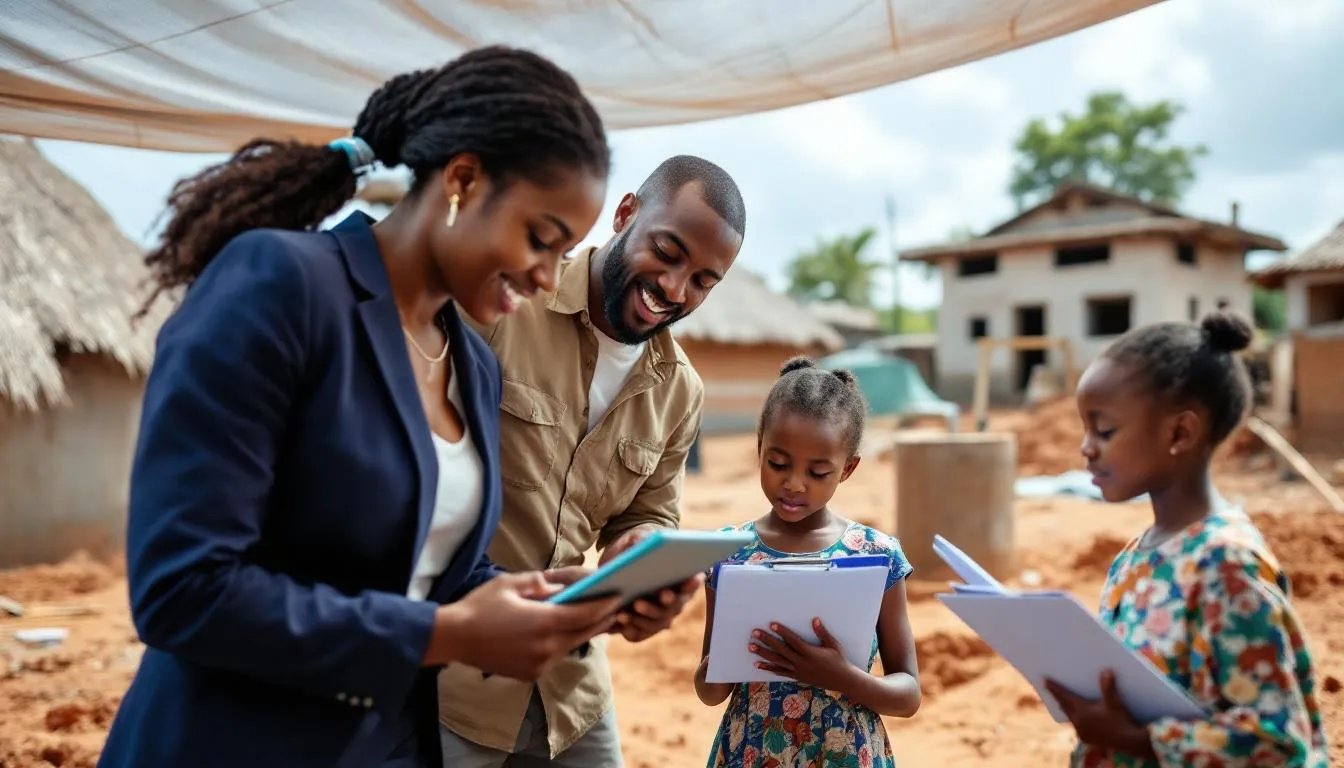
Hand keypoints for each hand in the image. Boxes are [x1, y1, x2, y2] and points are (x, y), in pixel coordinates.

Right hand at [426, 572, 620, 680]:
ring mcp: (538, 664)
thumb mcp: (510, 584)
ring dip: (582, 633)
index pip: (585, 615)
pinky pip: (554, 657)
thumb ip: (540, 583)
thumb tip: (562, 587)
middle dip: (601, 620)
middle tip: (616, 608)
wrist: (454, 638)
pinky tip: (565, 633)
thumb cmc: (481, 606)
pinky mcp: (530, 674)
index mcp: (543, 622)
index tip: (617, 596)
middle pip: (583, 633)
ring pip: (570, 646)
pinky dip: (562, 644)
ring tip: (595, 619)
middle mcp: (546, 647)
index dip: (604, 606)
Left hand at [600, 526, 700, 642]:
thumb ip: (642, 538)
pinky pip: (639, 634)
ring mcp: (659, 615)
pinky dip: (630, 630)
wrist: (619, 561)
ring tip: (625, 612)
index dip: (692, 583)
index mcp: (680, 576)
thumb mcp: (636, 537)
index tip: (690, 579)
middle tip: (650, 598)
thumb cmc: (634, 546)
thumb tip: (644, 542)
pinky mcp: (641, 626)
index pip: (693, 581)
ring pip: (657, 624)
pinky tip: (618, 620)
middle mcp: (674, 599)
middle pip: (674, 607)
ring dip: (643, 619)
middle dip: (664, 604)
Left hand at [750, 618, 855, 691]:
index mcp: (811, 653)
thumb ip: (822, 633)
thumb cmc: (839, 660)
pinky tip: (758, 664)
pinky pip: (780, 672)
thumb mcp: (833, 645)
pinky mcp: (796, 676)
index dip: (782, 632)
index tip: (772, 624)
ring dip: (763, 654)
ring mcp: (798, 671)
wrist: (842, 681)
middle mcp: (802, 663)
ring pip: (777, 661)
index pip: (793, 641)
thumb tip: (814, 619)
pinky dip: (768, 668)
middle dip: (766, 641)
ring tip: (751, 647)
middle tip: (754, 633)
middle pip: (781, 650)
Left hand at [1045, 671, 1155, 757]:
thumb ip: (1109, 687)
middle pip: (1065, 707)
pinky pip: (1076, 726)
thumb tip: (1106, 671)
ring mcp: (1082, 733)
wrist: (1131, 743)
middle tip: (1049, 688)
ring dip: (1066, 708)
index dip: (1055, 688)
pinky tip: (1075, 716)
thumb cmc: (1123, 720)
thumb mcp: (1115, 702)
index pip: (1065, 697)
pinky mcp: (1087, 739)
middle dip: (1057, 697)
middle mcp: (1079, 723)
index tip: (1045, 681)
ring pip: (1070, 717)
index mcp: (1083, 712)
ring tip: (1060, 701)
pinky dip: (1074, 718)